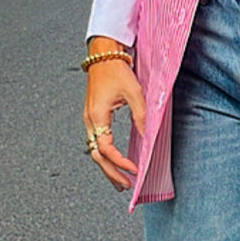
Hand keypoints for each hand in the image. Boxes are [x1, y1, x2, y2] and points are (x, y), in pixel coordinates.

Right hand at [83, 39, 146, 191]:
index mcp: (96, 116)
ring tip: (120, 181)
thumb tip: (149, 136)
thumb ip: (141, 115)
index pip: (105, 148)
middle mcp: (90, 120)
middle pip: (96, 155)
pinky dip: (106, 155)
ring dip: (108, 167)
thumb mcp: (134, 93)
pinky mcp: (94, 117)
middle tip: (126, 186)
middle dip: (111, 173)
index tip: (134, 169)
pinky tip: (115, 162)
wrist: (103, 54)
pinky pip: (97, 142)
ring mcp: (90, 119)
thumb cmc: (116, 70)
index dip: (119, 162)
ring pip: (95, 151)